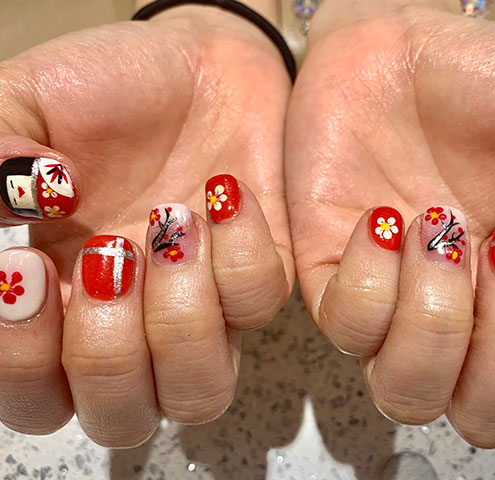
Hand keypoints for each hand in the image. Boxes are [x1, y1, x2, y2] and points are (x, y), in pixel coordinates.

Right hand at [0, 4, 293, 445]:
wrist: (194, 64)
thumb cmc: (103, 89)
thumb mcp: (22, 112)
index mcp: (59, 301)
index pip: (35, 395)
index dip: (23, 357)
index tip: (28, 264)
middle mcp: (131, 323)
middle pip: (120, 416)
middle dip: (107, 351)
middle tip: (108, 255)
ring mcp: (201, 308)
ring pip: (199, 393)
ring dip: (179, 319)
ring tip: (168, 230)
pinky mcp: (258, 280)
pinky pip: (257, 305)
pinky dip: (238, 254)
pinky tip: (222, 193)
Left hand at [286, 0, 494, 446]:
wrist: (399, 51)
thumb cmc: (487, 86)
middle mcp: (462, 318)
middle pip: (488, 416)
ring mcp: (393, 306)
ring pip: (408, 395)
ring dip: (437, 323)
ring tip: (441, 230)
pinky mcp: (332, 281)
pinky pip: (347, 328)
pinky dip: (372, 280)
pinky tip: (385, 218)